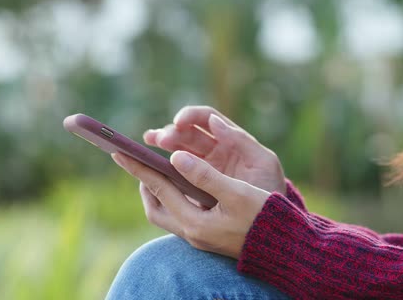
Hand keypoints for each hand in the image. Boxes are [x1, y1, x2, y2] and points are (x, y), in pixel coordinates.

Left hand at [111, 150, 269, 258]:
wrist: (284, 249)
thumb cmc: (263, 218)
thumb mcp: (236, 193)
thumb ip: (205, 175)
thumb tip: (176, 158)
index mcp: (195, 222)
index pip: (159, 189)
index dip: (138, 169)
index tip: (119, 153)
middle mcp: (192, 233)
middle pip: (155, 207)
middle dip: (144, 183)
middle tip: (139, 163)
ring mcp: (199, 237)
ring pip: (166, 214)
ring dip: (158, 193)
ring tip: (159, 173)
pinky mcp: (207, 237)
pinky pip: (179, 216)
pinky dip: (173, 199)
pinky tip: (183, 188)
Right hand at [144, 106, 285, 194]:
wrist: (272, 224)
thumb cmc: (270, 189)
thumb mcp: (263, 163)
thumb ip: (241, 141)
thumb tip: (213, 120)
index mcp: (230, 140)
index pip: (205, 119)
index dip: (190, 116)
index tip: (179, 121)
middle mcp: (214, 151)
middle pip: (187, 134)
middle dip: (171, 132)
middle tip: (158, 139)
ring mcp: (203, 169)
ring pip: (177, 151)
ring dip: (161, 144)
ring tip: (148, 142)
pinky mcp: (195, 189)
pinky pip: (175, 176)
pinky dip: (161, 169)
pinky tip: (150, 167)